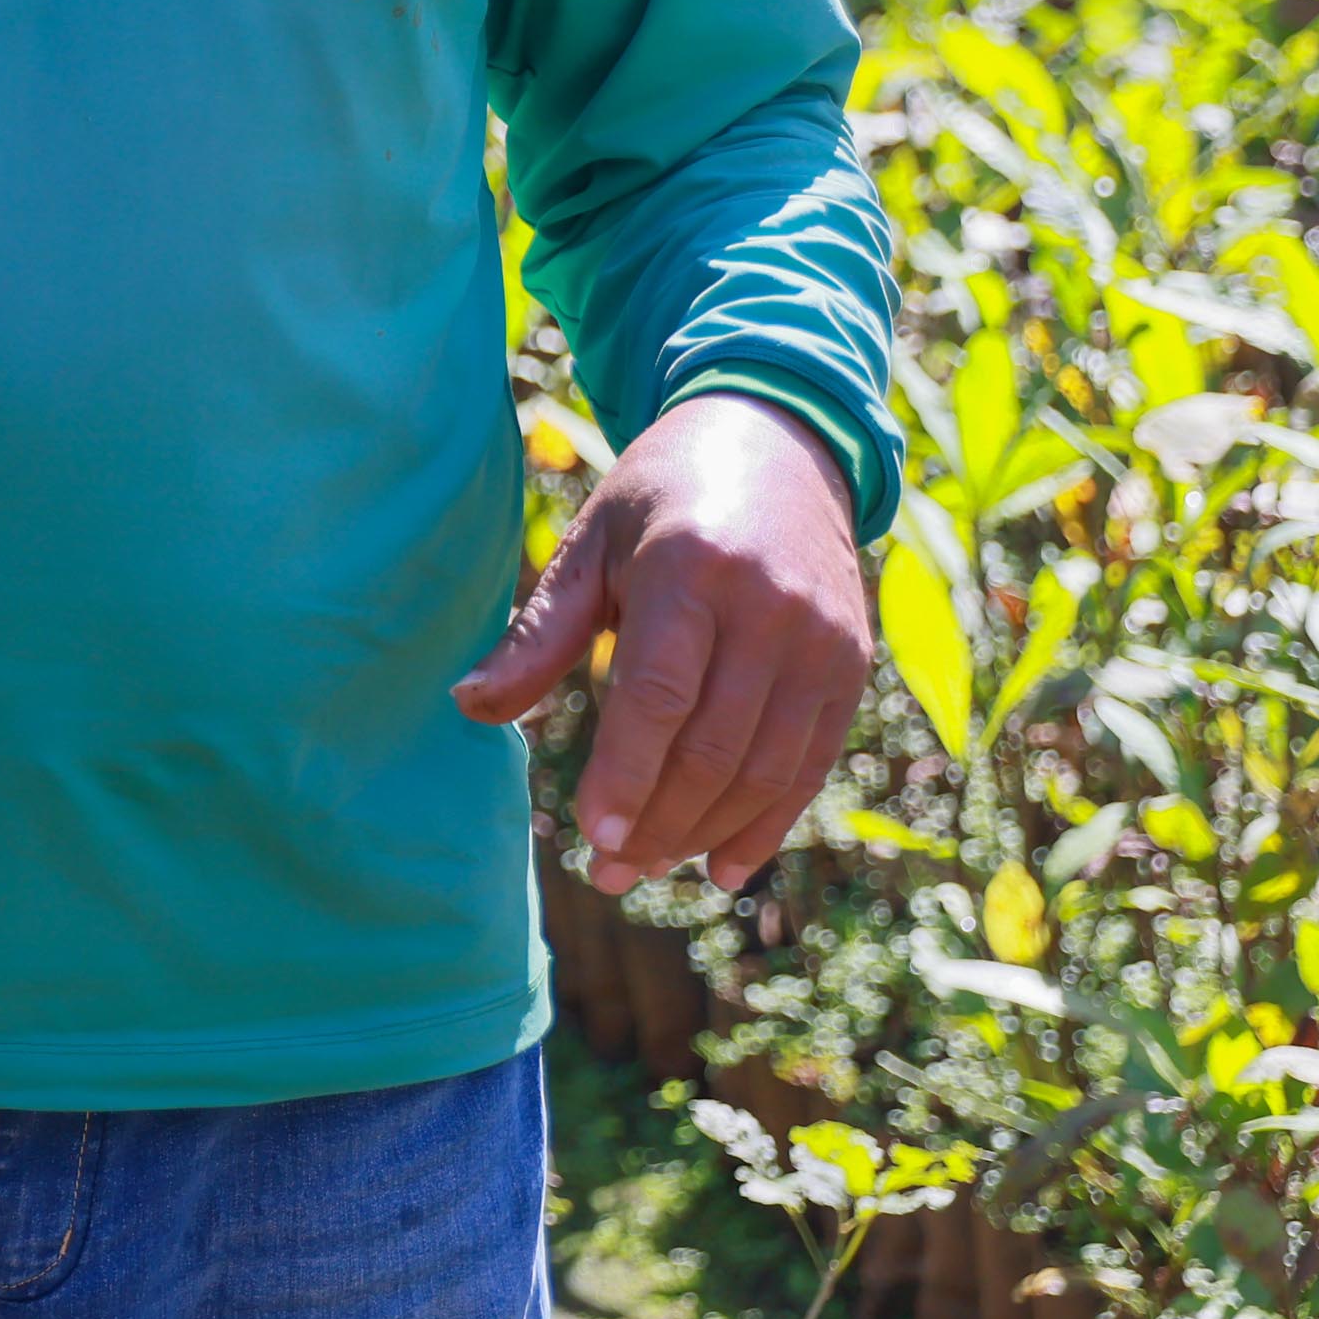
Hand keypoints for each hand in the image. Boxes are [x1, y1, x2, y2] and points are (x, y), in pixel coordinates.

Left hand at [453, 393, 871, 894]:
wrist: (777, 445)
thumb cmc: (659, 500)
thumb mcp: (590, 546)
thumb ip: (539, 634)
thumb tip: (467, 707)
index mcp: (690, 569)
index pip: (658, 695)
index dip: (627, 774)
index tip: (594, 837)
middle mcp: (769, 607)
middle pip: (714, 746)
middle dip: (659, 822)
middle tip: (609, 873)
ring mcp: (821, 640)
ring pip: (765, 767)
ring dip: (706, 833)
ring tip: (650, 869)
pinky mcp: (851, 664)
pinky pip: (811, 762)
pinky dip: (769, 823)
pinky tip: (723, 867)